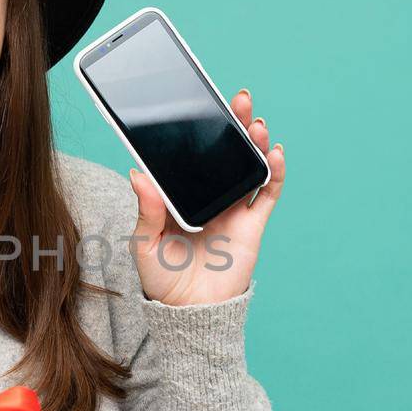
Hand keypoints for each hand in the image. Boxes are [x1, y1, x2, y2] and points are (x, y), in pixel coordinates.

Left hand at [129, 87, 284, 305]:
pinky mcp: (252, 224)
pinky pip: (268, 193)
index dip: (200, 129)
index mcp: (183, 194)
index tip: (200, 103)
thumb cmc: (162, 278)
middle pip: (226, 151)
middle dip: (234, 123)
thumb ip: (146, 209)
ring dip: (255, 141)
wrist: (189, 312)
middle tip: (236, 98)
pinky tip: (274, 153)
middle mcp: (211, 195)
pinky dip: (274, 172)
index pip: (193, 153)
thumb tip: (137, 173)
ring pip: (249, 165)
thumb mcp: (144, 242)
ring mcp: (234, 208)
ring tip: (254, 123)